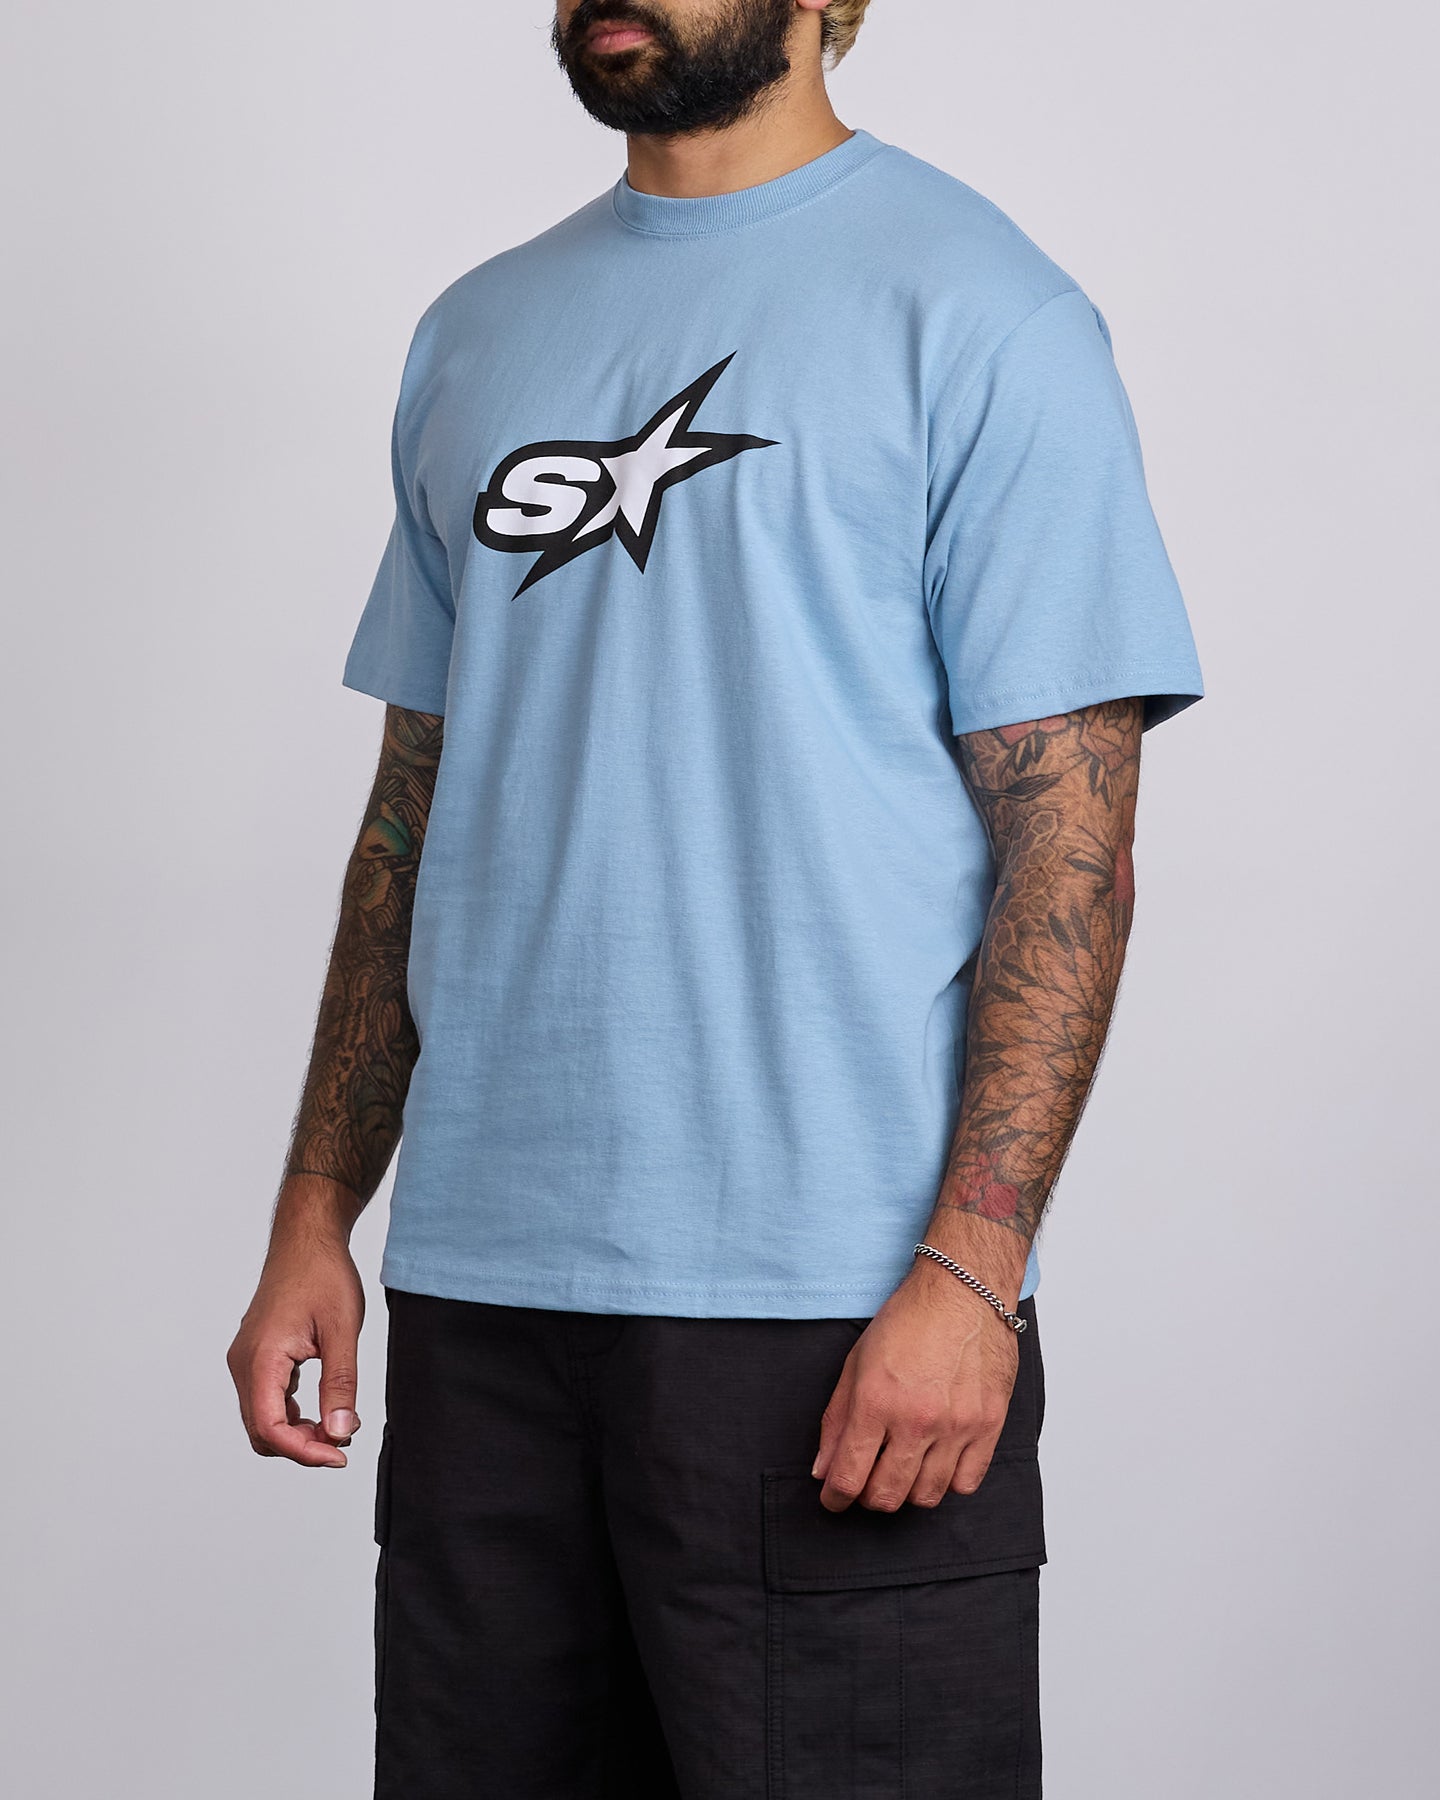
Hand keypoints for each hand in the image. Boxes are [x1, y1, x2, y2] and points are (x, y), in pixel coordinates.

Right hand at [227, 1213, 364, 1468]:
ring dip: (296, 1432)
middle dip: (300, 1447)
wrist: (307, 1240)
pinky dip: (291, 1414)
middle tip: (342, 1443)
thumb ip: (341, 1384)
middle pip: (261, 1430)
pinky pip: (266, 1399)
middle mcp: (244, 1363)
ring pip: (262, 1418)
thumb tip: (339, 1432)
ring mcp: (246, 1360)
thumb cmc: (323, 1275)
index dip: (303, 1451)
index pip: (269, 1427)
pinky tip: (322, 1408)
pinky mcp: (256, 1356)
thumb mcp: (343, 1331)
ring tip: (337, 1426)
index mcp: (261, 1358)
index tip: (338, 1455)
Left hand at [811, 1261, 1019, 1511]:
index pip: (848, 1477)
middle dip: (867, 1497)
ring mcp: (957, 1426)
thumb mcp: (856, 1363)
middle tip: (865, 1481)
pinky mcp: (989, 1425)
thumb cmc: (909, 1320)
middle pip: (887, 1496)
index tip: (833, 1497)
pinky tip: (936, 1461)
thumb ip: (836, 1420)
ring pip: (927, 1496)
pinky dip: (947, 1482)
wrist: (964, 1290)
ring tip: (901, 1468)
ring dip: (907, 1491)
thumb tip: (823, 1470)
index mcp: (877, 1401)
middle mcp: (918, 1420)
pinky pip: (966, 1483)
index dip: (835, 1497)